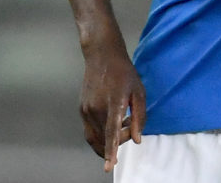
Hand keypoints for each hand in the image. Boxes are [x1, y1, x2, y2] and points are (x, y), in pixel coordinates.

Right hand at [79, 45, 146, 172]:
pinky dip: (101, 134)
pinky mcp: (81, 110)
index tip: (109, 165)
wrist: (102, 56)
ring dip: (109, 140)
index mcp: (113, 102)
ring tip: (123, 125)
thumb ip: (139, 117)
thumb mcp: (138, 92)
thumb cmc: (124, 72)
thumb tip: (138, 139)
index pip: (111, 132)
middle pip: (105, 138)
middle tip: (131, 129)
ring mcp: (86, 110)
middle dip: (119, 141)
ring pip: (96, 137)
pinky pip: (90, 131)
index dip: (111, 150)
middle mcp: (96, 108)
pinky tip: (113, 122)